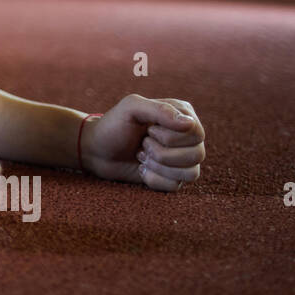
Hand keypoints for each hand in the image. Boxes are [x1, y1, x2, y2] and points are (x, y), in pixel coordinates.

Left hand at [81, 94, 205, 190]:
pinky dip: (154, 179)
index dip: (170, 136)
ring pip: (190, 173)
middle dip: (162, 152)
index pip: (196, 132)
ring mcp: (182, 159)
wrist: (97, 150)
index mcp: (183, 115)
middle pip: (197, 154)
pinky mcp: (173, 178)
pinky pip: (176, 186)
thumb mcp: (131, 108)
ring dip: (159, 166)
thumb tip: (189, 124)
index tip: (148, 130)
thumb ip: (159, 109)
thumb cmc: (114, 125)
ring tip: (141, 155)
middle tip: (143, 144)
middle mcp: (188, 137)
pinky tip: (142, 168)